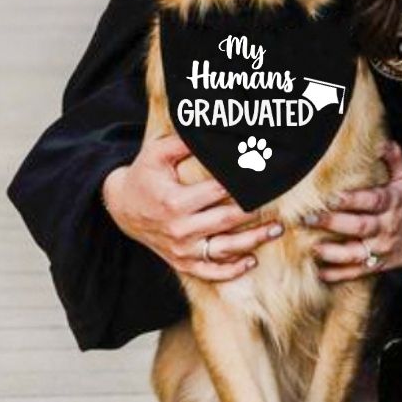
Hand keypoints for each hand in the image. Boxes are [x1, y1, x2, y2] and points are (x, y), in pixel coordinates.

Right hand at [102, 133, 282, 281]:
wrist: (122, 207)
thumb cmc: (145, 176)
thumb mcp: (157, 154)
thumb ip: (184, 142)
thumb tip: (215, 129)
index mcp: (174, 202)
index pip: (217, 192)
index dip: (241, 185)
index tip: (262, 177)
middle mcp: (179, 229)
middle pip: (226, 221)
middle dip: (255, 214)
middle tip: (280, 206)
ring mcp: (181, 249)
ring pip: (223, 250)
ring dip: (253, 242)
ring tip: (276, 230)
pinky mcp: (181, 262)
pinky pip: (209, 272)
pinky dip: (231, 270)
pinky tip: (251, 261)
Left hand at [308, 140, 401, 282]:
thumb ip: (396, 160)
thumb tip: (383, 142)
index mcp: (392, 203)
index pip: (372, 201)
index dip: (352, 200)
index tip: (332, 197)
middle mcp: (386, 227)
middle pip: (359, 226)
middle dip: (333, 223)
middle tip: (309, 218)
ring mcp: (382, 248)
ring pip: (356, 253)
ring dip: (333, 252)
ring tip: (313, 248)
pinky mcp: (378, 264)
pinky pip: (357, 272)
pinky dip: (338, 274)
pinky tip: (320, 272)